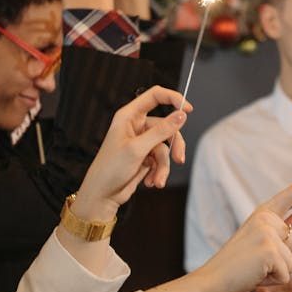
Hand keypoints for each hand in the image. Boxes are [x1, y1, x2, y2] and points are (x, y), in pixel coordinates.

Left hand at [75, 86, 192, 219]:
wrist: (102, 195)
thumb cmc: (110, 169)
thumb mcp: (138, 149)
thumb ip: (161, 131)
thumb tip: (182, 116)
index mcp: (129, 116)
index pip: (155, 96)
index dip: (173, 98)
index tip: (188, 110)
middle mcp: (136, 126)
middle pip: (167, 126)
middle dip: (174, 145)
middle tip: (179, 159)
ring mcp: (141, 142)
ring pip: (165, 147)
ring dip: (164, 166)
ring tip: (157, 181)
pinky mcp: (145, 156)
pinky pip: (161, 159)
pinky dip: (159, 172)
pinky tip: (150, 182)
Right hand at [196, 183, 291, 291]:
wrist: (213, 281)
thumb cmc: (238, 263)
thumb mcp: (261, 239)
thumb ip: (284, 228)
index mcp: (264, 212)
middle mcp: (267, 219)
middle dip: (286, 262)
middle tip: (260, 263)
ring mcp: (268, 233)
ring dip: (280, 272)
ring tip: (257, 268)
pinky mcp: (270, 251)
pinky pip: (287, 274)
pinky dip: (273, 281)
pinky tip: (256, 275)